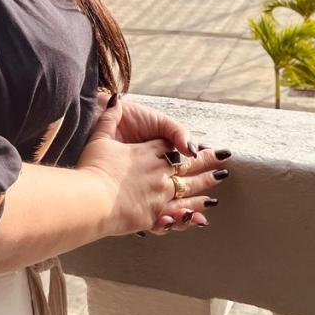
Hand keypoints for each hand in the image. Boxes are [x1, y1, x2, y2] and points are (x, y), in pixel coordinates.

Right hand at [80, 98, 229, 236]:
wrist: (91, 199)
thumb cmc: (94, 167)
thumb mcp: (100, 136)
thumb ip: (110, 117)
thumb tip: (116, 97)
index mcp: (148, 153)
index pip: (173, 147)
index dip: (189, 146)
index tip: (204, 146)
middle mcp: (159, 172)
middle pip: (188, 167)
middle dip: (207, 164)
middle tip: (223, 163)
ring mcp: (159, 194)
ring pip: (188, 191)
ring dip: (205, 188)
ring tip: (217, 187)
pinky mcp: (154, 215)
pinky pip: (177, 215)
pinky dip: (190, 215)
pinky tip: (201, 217)